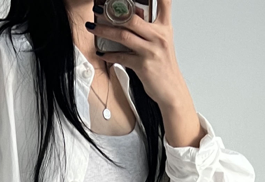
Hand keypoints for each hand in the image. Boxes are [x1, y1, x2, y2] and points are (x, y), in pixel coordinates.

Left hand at [86, 0, 203, 147]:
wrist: (171, 90)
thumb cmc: (164, 66)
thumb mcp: (161, 42)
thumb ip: (148, 27)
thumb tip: (133, 14)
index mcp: (165, 27)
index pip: (164, 2)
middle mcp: (158, 36)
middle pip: (132, 18)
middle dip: (112, 12)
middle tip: (98, 9)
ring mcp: (150, 51)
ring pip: (123, 35)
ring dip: (104, 31)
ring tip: (93, 27)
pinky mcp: (143, 66)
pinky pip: (121, 57)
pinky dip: (109, 55)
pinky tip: (101, 52)